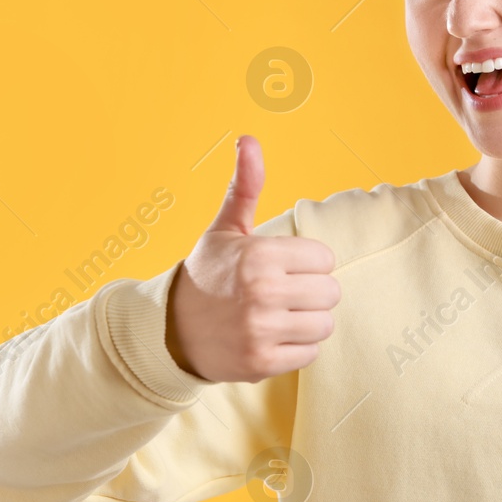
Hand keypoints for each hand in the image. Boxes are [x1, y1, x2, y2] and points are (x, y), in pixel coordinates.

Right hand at [165, 135, 338, 383]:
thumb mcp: (225, 229)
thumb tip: (248, 139)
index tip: (282, 268)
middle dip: (311, 293)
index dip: (307, 264)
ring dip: (306, 322)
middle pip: (331, 293)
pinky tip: (271, 338)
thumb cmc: (208, 275)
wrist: (170, 331)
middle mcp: (262, 292)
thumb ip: (244, 187)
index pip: (325, 259)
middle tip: (282, 294)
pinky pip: (310, 354)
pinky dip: (295, 349)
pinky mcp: (262, 362)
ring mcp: (261, 330)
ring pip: (324, 325)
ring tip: (277, 316)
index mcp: (259, 255)